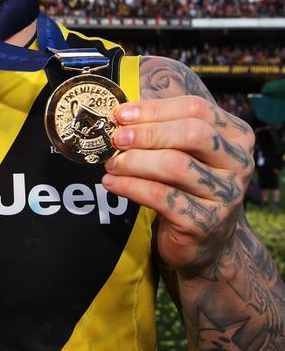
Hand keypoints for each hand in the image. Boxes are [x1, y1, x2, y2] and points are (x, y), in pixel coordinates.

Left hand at [101, 96, 254, 272]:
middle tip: (116, 138)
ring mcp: (226, 195)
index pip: (196, 109)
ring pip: (175, 165)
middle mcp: (239, 163)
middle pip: (192, 134)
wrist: (204, 240)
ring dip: (135, 161)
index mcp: (237, 136)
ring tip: (111, 164)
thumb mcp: (185, 152)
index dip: (155, 109)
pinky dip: (131, 187)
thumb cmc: (189, 185)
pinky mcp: (206, 222)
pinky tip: (113, 183)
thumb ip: (163, 129)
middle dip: (147, 133)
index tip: (121, 115)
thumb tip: (122, 115)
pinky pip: (161, 196)